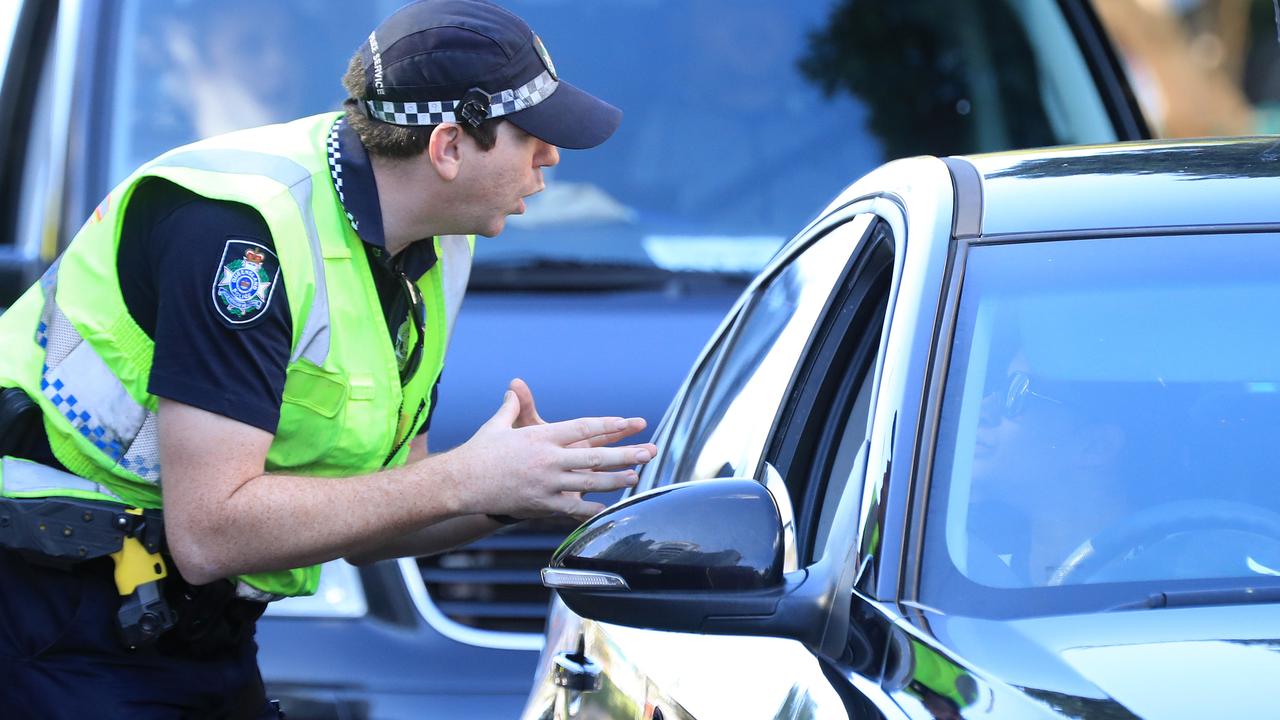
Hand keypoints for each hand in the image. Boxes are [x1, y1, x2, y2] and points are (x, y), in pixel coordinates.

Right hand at [448, 384, 656, 520]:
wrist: (461, 484)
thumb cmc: (479, 453)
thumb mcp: (497, 426)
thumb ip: (513, 407)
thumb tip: (515, 387)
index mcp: (541, 437)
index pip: (583, 428)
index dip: (608, 426)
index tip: (629, 423)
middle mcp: (548, 459)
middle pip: (595, 456)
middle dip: (625, 454)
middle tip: (649, 451)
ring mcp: (547, 484)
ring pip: (590, 483)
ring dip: (616, 480)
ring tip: (637, 476)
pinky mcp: (541, 505)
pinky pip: (572, 508)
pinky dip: (591, 509)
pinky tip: (609, 508)